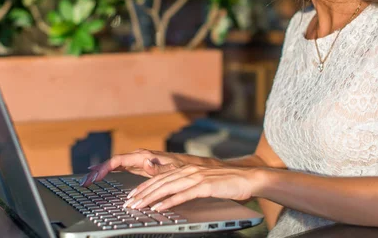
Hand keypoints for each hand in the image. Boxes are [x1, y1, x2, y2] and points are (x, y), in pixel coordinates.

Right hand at [80, 149, 185, 186]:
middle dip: (97, 171)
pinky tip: (99, 175)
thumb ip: (158, 168)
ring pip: (114, 164)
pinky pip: (118, 167)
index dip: (105, 168)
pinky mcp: (137, 165)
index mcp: (143, 156)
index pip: (118, 160)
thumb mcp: (172, 170)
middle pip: (112, 162)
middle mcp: (138, 156)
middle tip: (84, 181)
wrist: (186, 165)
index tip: (95, 176)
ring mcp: (137, 160)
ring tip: (87, 180)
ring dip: (100, 172)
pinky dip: (107, 171)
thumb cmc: (180, 168)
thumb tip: (146, 162)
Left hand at [122, 164, 261, 211]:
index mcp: (187, 169)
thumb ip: (187, 187)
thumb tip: (172, 197)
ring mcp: (197, 177)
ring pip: (167, 188)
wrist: (249, 179)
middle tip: (128, 204)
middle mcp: (189, 170)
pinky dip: (168, 202)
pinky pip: (183, 195)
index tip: (131, 197)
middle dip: (141, 194)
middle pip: (159, 182)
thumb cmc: (227, 183)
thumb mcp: (203, 183)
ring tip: (138, 207)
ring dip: (150, 198)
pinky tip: (159, 208)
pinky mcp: (205, 186)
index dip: (143, 187)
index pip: (160, 178)